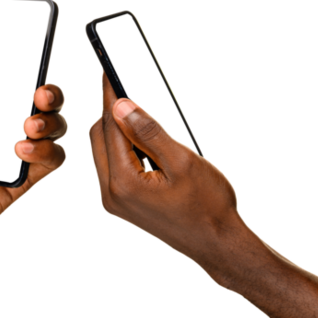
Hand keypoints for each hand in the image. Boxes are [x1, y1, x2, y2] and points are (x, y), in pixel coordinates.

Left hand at [0, 35, 67, 261]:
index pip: (13, 81)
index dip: (28, 67)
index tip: (32, 54)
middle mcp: (1, 128)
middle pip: (42, 102)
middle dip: (50, 92)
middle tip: (38, 94)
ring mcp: (14, 154)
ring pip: (54, 128)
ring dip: (49, 121)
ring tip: (28, 125)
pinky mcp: (22, 181)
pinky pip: (51, 160)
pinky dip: (45, 150)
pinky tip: (21, 149)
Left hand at [88, 68, 238, 263]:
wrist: (217, 244)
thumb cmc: (208, 205)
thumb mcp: (182, 161)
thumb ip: (149, 132)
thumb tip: (121, 105)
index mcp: (123, 182)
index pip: (108, 128)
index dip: (111, 97)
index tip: (109, 72)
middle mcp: (110, 193)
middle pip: (99, 138)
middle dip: (112, 114)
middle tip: (131, 92)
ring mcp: (113, 201)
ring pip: (104, 152)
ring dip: (119, 132)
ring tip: (144, 118)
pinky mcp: (121, 204)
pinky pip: (113, 167)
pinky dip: (125, 150)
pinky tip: (145, 142)